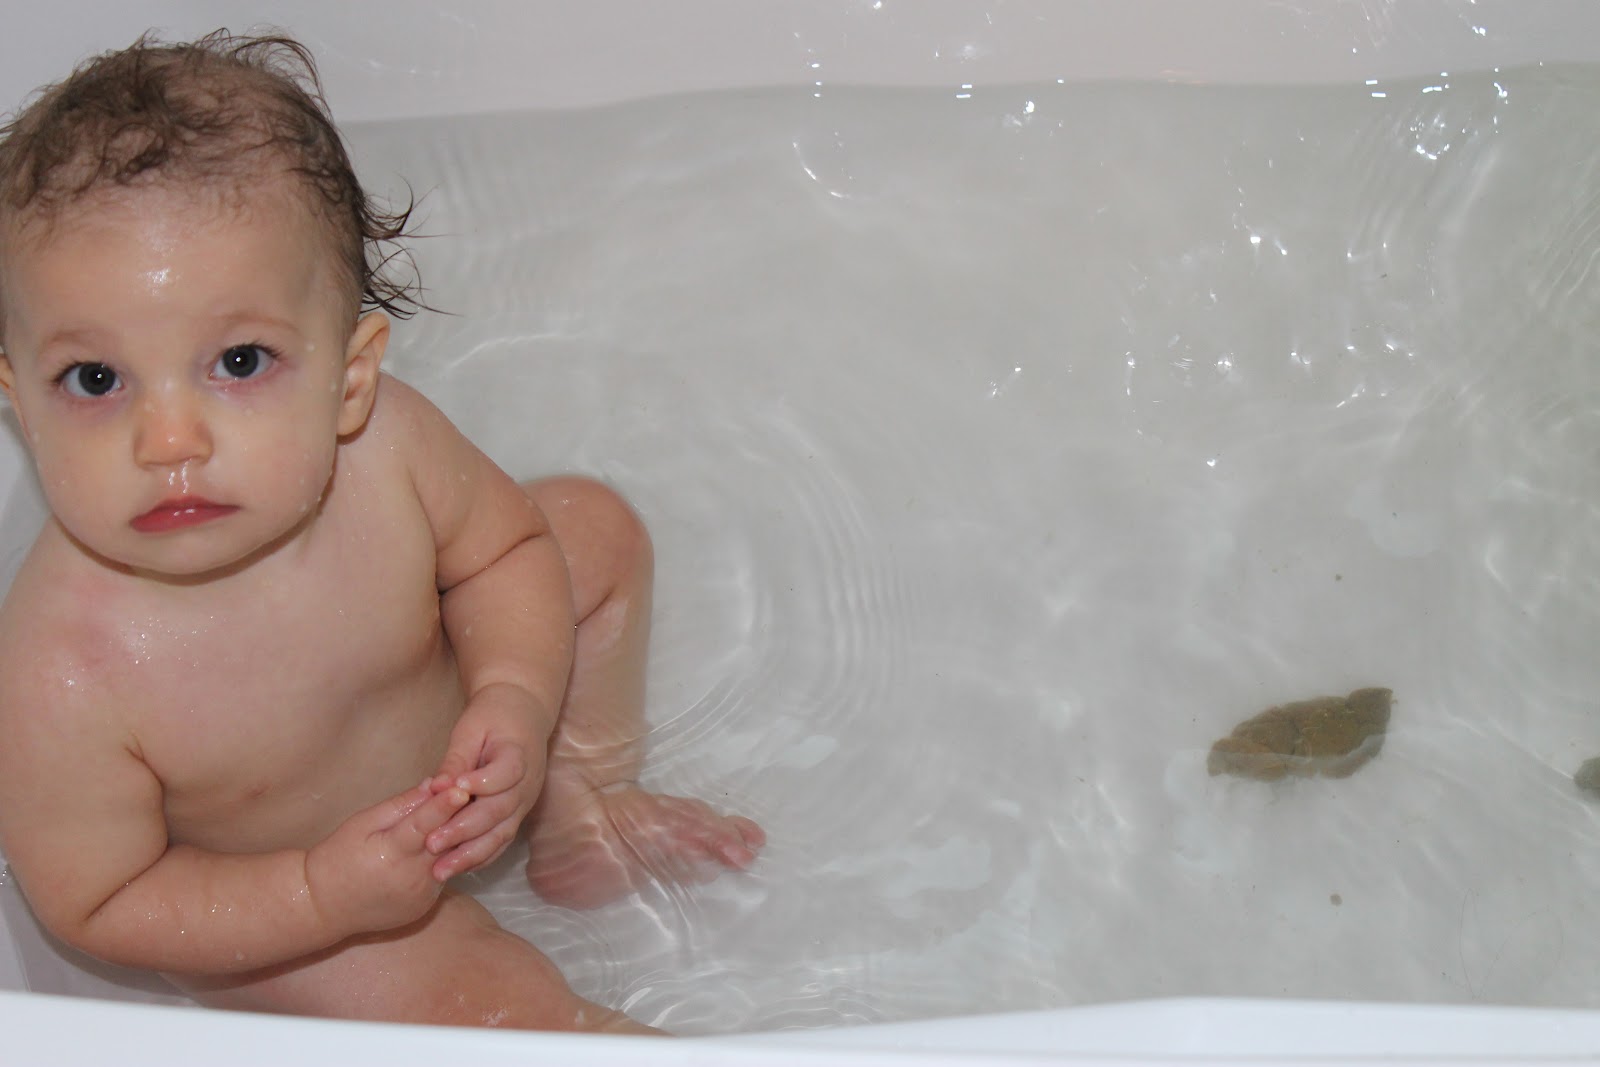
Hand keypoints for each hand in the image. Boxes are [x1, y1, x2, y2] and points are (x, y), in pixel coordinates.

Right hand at [304, 781, 468, 938]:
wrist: (324, 907)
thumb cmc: (337, 858)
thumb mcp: (361, 824)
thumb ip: (399, 806)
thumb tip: (432, 784)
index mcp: (392, 853)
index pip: (424, 824)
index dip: (443, 806)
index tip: (461, 789)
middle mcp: (412, 878)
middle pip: (446, 841)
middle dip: (458, 817)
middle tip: (468, 794)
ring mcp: (421, 895)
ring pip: (449, 859)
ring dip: (452, 839)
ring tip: (452, 819)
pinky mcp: (424, 906)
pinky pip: (441, 876)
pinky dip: (441, 861)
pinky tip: (432, 850)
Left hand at [425, 683, 552, 879]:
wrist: (522, 717)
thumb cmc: (492, 718)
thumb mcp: (471, 729)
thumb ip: (456, 759)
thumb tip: (438, 787)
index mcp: (519, 755)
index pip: (507, 773)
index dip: (482, 783)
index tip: (454, 789)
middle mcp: (527, 784)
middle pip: (499, 811)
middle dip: (464, 830)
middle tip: (431, 843)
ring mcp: (524, 803)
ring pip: (501, 834)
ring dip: (470, 854)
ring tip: (439, 870)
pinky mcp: (516, 815)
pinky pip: (500, 841)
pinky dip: (479, 857)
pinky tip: (455, 868)